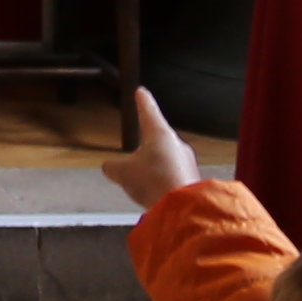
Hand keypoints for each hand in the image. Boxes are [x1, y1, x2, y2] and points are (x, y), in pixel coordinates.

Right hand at [99, 88, 204, 212]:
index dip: (143, 101)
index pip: (148, 111)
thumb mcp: (122, 173)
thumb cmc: (153, 181)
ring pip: (165, 157)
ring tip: (140, 179)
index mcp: (159, 133)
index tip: (141, 91)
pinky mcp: (191, 179)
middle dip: (146, 143)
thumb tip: (110, 167)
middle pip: (158, 136)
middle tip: (135, 149)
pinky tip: (153, 191)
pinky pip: (172, 174)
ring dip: (153, 165)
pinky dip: (161, 180)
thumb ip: (113, 167)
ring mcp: (186, 162)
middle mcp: (176, 144)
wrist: (182, 208)